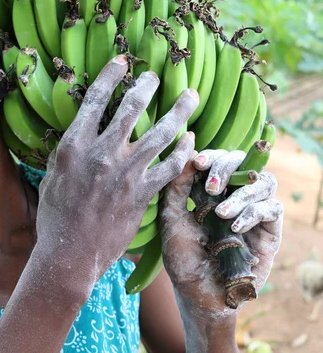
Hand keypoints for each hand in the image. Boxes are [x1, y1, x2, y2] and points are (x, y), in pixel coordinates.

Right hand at [35, 55, 198, 286]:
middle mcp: (102, 153)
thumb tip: (77, 136)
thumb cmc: (55, 217)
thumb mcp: (52, 177)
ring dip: (179, 111)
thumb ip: (68, 153)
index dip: (110, 76)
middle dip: (148, 85)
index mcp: (74, 146)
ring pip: (161, 133)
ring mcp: (126, 173)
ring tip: (190, 96)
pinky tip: (191, 140)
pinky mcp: (143, 194)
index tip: (122, 62)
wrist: (70, 254)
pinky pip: (171, 167)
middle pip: (132, 107)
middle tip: (157, 76)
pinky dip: (184, 151)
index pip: (96, 100)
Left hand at [158, 150, 283, 317]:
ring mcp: (254, 211)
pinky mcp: (270, 230)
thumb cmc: (182, 256)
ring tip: (220, 213)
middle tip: (210, 186)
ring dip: (241, 193)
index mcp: (211, 189)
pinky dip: (254, 213)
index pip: (218, 159)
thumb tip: (186, 150)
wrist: (197, 292)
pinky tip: (234, 227)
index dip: (211, 156)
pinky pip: (272, 209)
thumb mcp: (171, 218)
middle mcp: (234, 195)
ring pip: (263, 182)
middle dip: (226, 168)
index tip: (197, 162)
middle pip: (243, 163)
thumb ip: (176, 186)